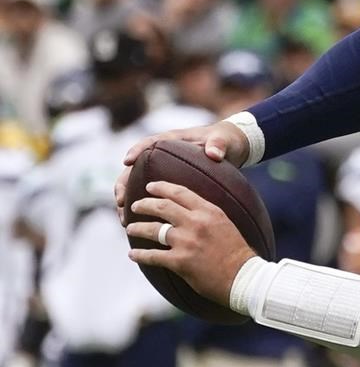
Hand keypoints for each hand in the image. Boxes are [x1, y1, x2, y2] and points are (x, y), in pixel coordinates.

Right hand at [115, 121, 249, 223]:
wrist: (232, 147)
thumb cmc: (226, 141)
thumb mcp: (224, 140)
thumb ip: (219, 145)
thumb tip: (214, 153)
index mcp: (174, 140)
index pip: (150, 142)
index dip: (136, 150)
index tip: (127, 161)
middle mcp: (163, 154)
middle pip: (135, 168)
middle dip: (124, 184)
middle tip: (120, 201)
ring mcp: (163, 169)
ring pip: (136, 184)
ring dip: (127, 200)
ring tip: (123, 219)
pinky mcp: (167, 182)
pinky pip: (149, 195)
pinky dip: (142, 208)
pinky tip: (138, 225)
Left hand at [125, 180, 257, 306]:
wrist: (244, 276)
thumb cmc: (237, 252)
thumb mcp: (225, 225)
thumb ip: (208, 216)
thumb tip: (190, 211)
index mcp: (209, 211)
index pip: (180, 192)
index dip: (162, 187)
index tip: (150, 186)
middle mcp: (196, 223)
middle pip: (162, 207)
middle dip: (144, 204)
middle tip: (135, 206)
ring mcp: (186, 242)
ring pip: (153, 229)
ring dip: (138, 228)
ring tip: (130, 228)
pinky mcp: (180, 262)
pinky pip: (152, 255)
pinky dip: (140, 254)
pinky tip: (133, 254)